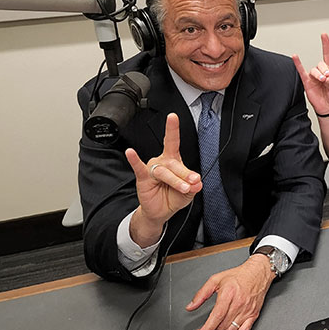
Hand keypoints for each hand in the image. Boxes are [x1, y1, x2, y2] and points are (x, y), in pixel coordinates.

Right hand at [125, 113, 201, 229]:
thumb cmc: (173, 197)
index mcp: (173, 160)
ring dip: (175, 180)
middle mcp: (162, 162)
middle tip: (193, 182)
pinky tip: (131, 153)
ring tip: (184, 188)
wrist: (160, 212)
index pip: (173, 142)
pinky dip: (134, 160)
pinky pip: (139, 168)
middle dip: (185, 173)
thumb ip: (194, 186)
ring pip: (164, 171)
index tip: (173, 117)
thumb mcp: (188, 192)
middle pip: (174, 163)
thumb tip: (197, 183)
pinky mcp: (143, 178)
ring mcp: (152, 169)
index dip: (172, 128)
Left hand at [186, 255, 274, 329]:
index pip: (217, 316)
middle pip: (223, 325)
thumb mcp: (216, 280)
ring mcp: (247, 310)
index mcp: (229, 294)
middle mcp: (239, 303)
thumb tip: (190, 307)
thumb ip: (201, 294)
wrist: (258, 273)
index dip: (207, 329)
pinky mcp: (254, 315)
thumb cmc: (238, 276)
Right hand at [292, 33, 328, 116]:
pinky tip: (295, 57)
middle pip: (321, 64)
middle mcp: (321, 72)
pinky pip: (301, 71)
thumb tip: (326, 76)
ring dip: (318, 74)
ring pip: (313, 70)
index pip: (328, 55)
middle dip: (325, 70)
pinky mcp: (307, 82)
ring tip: (323, 81)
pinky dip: (298, 64)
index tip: (324, 35)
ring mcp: (314, 77)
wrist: (328, 108)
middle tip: (328, 79)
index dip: (326, 45)